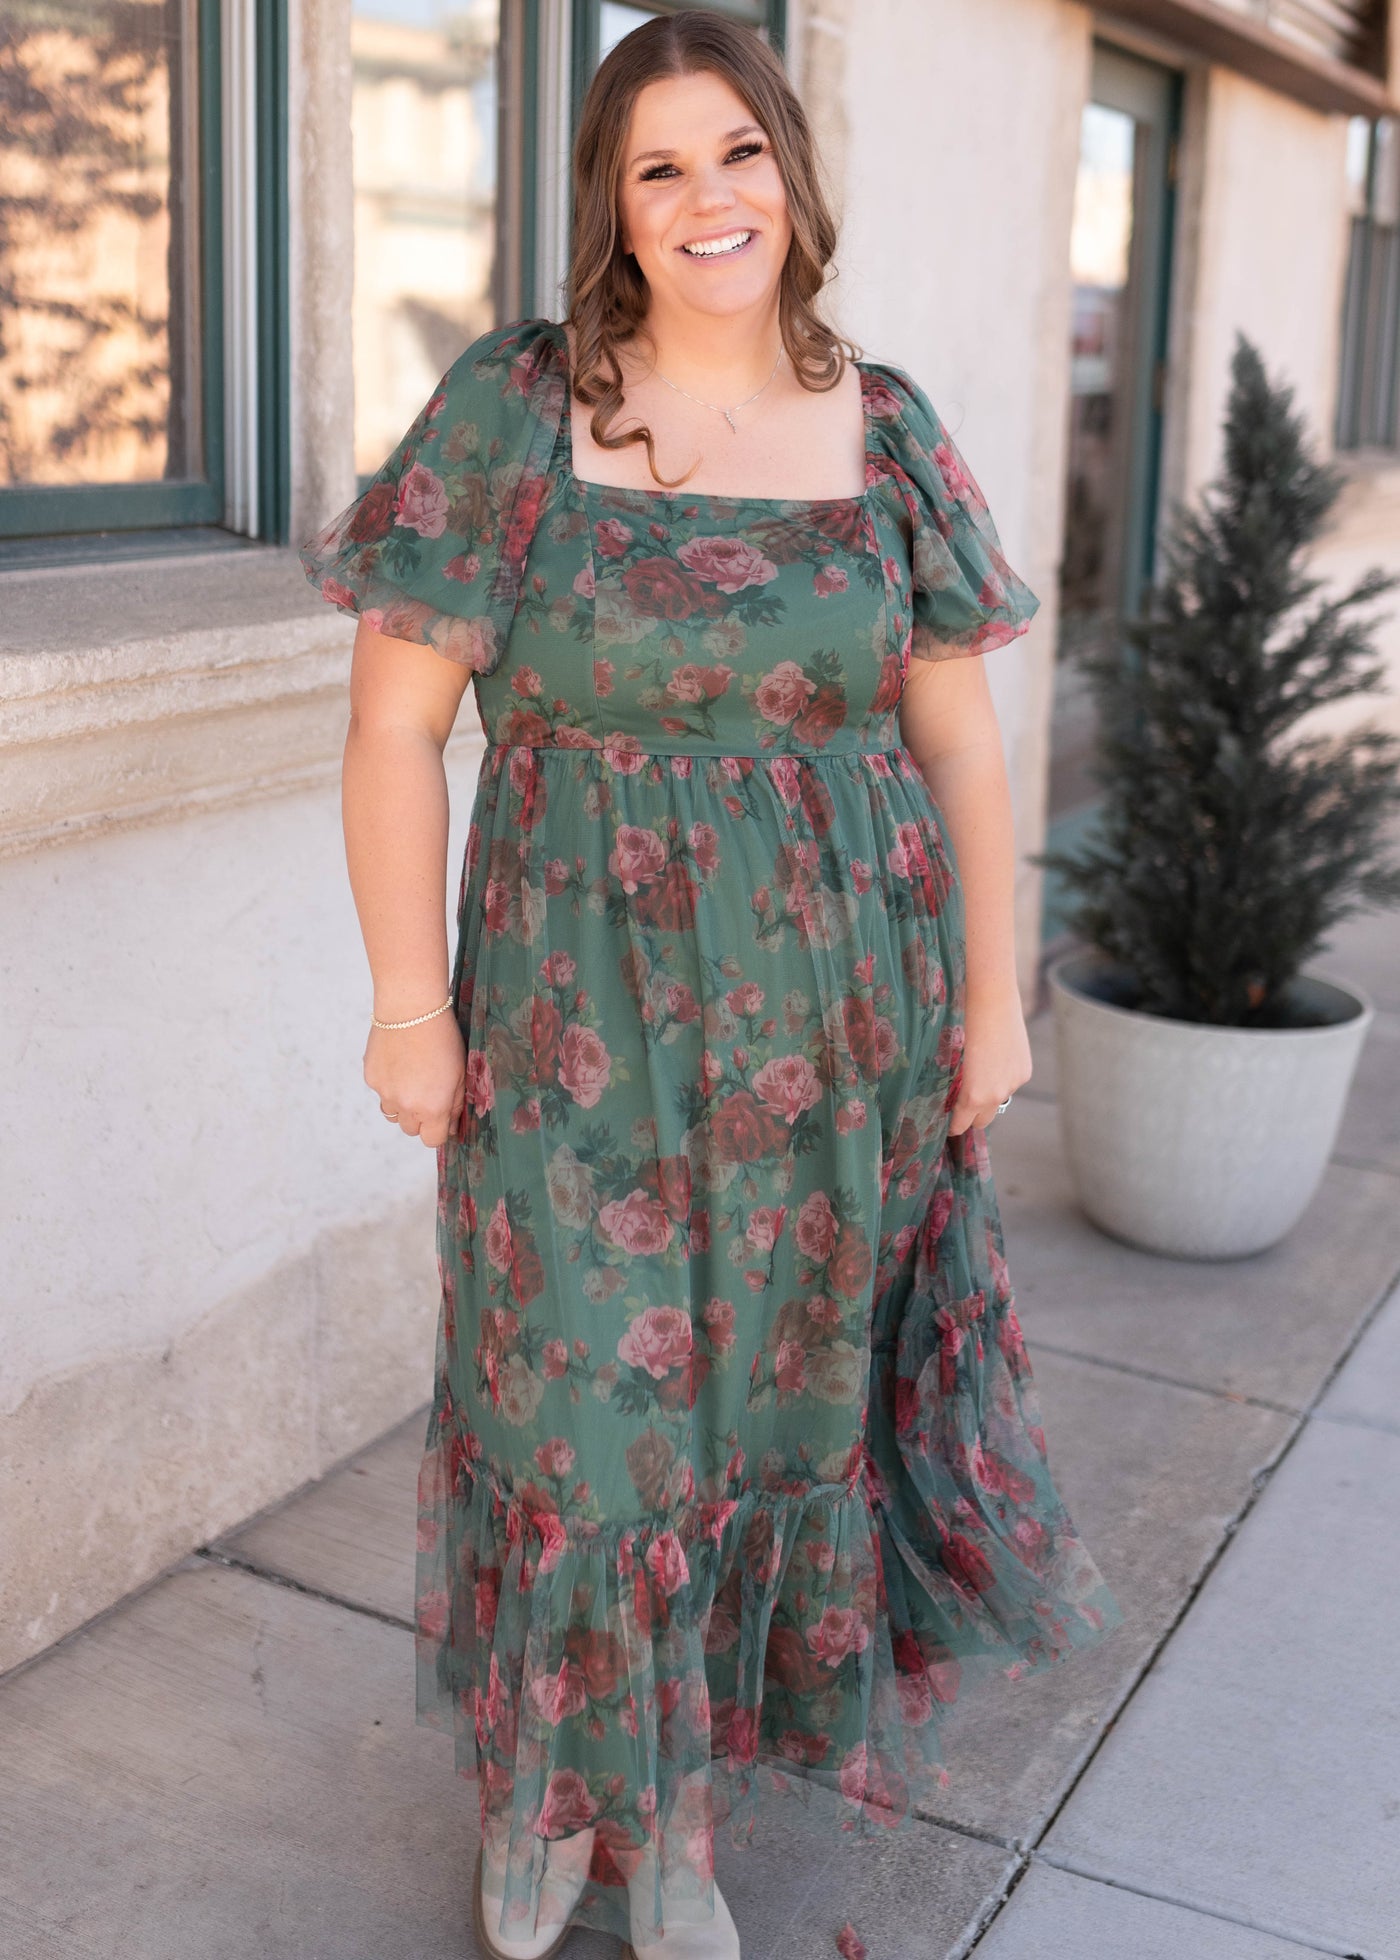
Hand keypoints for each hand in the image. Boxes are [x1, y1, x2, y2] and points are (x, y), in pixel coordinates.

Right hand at [364, 1010, 466, 1147]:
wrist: (411, 1010)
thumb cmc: (443, 1038)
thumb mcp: (461, 1073)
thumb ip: (455, 1104)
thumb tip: (449, 1125)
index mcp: (432, 1108)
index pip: (432, 1140)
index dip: (439, 1131)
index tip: (442, 1117)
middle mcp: (406, 1106)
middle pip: (411, 1130)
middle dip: (420, 1119)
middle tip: (428, 1093)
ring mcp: (385, 1093)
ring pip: (393, 1114)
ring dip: (402, 1105)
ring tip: (412, 1079)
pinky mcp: (371, 1078)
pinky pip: (381, 1092)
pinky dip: (388, 1085)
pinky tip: (399, 1063)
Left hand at [947, 982, 1031, 1136]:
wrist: (991, 999)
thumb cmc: (960, 1026)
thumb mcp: (950, 1061)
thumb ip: (953, 1086)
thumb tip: (950, 1098)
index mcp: (973, 1096)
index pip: (961, 1125)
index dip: (952, 1124)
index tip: (946, 1120)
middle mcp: (996, 1095)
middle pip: (982, 1122)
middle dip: (971, 1116)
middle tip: (959, 1104)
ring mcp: (1013, 1083)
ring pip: (998, 1101)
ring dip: (989, 1096)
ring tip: (978, 1074)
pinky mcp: (1024, 1071)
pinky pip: (1011, 1084)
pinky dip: (1002, 1079)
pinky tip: (994, 1059)